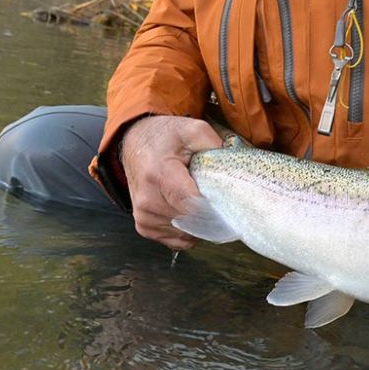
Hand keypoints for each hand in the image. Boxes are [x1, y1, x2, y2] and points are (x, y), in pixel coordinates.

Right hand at [119, 115, 222, 249]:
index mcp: (159, 174)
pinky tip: (187, 211)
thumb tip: (233, 168)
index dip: (212, 209)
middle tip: (217, 199)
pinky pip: (176, 239)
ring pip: (186, 233)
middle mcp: (147, 199)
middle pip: (190, 221)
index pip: (189, 203)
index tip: (229, 207)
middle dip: (210, 215)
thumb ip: (215, 146)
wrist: (135, 143)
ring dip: (198, 223)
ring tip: (196, 199)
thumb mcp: (193, 129)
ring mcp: (143, 215)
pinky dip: (188, 230)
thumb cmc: (165, 138)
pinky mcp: (143, 226)